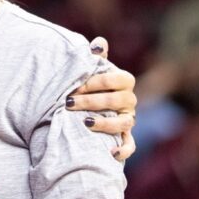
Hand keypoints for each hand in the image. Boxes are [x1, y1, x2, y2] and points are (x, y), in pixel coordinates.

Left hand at [66, 37, 136, 160]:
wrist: (84, 108)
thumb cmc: (88, 85)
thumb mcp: (90, 70)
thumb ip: (94, 57)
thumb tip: (98, 45)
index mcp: (123, 83)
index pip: (119, 79)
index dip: (98, 81)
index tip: (76, 86)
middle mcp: (129, 102)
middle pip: (118, 100)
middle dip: (92, 101)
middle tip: (69, 103)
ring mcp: (128, 120)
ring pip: (125, 123)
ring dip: (105, 123)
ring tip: (84, 122)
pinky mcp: (124, 138)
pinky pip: (130, 146)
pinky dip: (123, 150)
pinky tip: (110, 153)